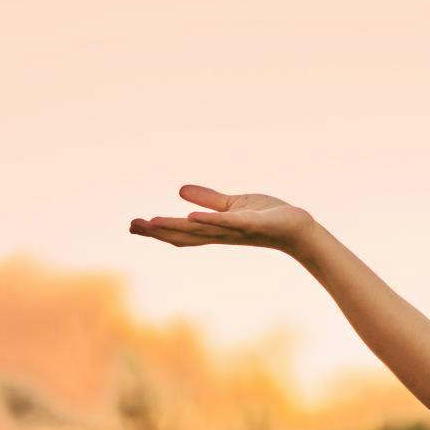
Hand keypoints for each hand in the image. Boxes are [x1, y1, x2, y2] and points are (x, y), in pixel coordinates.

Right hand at [129, 185, 318, 258]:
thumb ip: (208, 200)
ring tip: (152, 223)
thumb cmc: (267, 218)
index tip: (133, 226)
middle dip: (158, 232)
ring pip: (200, 231)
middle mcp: (221, 234)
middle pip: (184, 236)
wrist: (297, 228)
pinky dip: (210, 220)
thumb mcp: (232, 206)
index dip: (158, 231)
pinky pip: (228, 223)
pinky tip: (192, 216)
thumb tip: (179, 193)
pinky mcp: (251, 224)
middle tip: (132, 226)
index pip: (181, 233)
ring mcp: (235, 230)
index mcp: (215, 230)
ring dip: (176, 227)